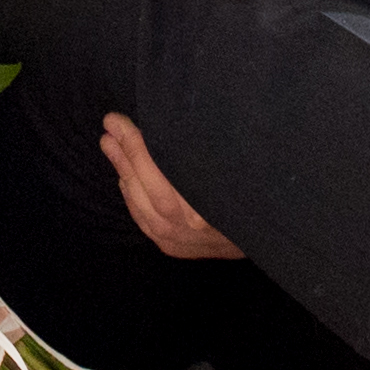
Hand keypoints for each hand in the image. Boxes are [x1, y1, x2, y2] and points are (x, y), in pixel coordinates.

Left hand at [100, 113, 243, 261]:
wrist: (261, 243)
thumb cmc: (250, 198)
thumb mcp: (233, 173)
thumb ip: (202, 156)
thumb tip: (167, 126)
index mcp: (209, 204)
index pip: (162, 171)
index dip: (137, 145)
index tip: (117, 122)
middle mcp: (190, 224)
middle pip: (147, 187)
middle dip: (125, 155)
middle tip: (109, 128)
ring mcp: (178, 240)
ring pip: (140, 204)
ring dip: (123, 172)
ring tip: (109, 144)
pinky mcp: (171, 248)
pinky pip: (142, 219)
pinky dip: (130, 195)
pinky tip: (123, 175)